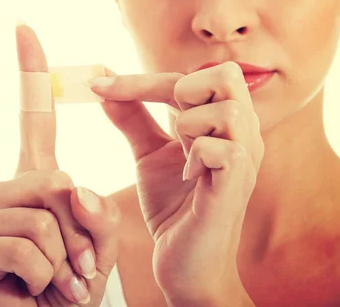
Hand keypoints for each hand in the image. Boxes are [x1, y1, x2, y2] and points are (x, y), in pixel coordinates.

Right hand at [0, 23, 120, 306]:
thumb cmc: (70, 284)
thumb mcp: (97, 249)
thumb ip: (96, 215)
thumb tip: (73, 185)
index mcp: (37, 180)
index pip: (35, 118)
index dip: (31, 73)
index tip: (25, 27)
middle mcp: (5, 188)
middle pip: (57, 181)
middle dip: (82, 232)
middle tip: (77, 267)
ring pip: (45, 220)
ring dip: (65, 261)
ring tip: (55, 281)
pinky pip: (30, 250)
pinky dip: (47, 279)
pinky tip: (33, 288)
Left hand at [88, 62, 261, 303]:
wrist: (184, 264)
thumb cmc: (173, 207)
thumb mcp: (148, 155)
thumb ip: (132, 117)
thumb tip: (102, 82)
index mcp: (221, 123)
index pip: (188, 78)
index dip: (139, 79)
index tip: (95, 85)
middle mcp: (241, 136)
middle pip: (226, 75)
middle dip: (181, 89)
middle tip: (164, 121)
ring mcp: (244, 162)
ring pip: (228, 110)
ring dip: (189, 124)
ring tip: (180, 152)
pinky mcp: (235, 190)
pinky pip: (226, 151)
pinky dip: (198, 154)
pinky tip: (187, 175)